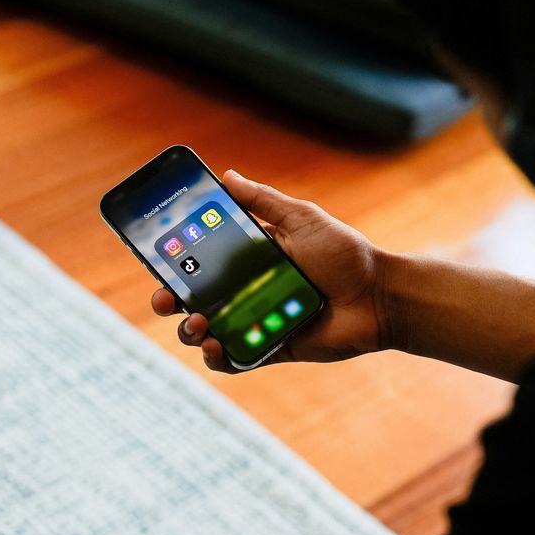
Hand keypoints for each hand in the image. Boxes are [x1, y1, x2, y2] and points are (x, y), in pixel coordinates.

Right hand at [151, 169, 389, 372]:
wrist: (379, 295)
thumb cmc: (345, 254)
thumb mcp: (303, 218)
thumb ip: (264, 201)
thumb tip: (225, 175)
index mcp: (252, 257)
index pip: (202, 259)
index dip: (175, 260)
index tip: (155, 256)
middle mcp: (248, 289)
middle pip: (196, 298)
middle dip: (170, 299)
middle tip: (165, 297)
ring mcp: (257, 320)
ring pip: (207, 331)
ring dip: (190, 330)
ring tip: (198, 322)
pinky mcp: (271, 348)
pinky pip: (235, 358)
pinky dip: (218, 357)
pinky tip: (214, 345)